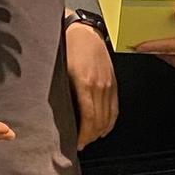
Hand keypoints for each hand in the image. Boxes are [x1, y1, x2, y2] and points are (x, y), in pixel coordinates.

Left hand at [65, 20, 119, 146]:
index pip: (89, 119)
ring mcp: (109, 84)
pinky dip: (110, 121)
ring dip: (100, 131)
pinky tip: (103, 127)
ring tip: (90, 138)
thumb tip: (59, 117)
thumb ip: (62, 93)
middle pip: (100, 121)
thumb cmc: (66, 48)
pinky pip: (115, 108)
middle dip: (91, 136)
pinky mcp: (113, 82)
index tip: (76, 144)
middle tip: (80, 144)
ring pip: (109, 116)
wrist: (83, 30)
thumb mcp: (59, 72)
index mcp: (85, 84)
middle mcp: (100, 86)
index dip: (84, 136)